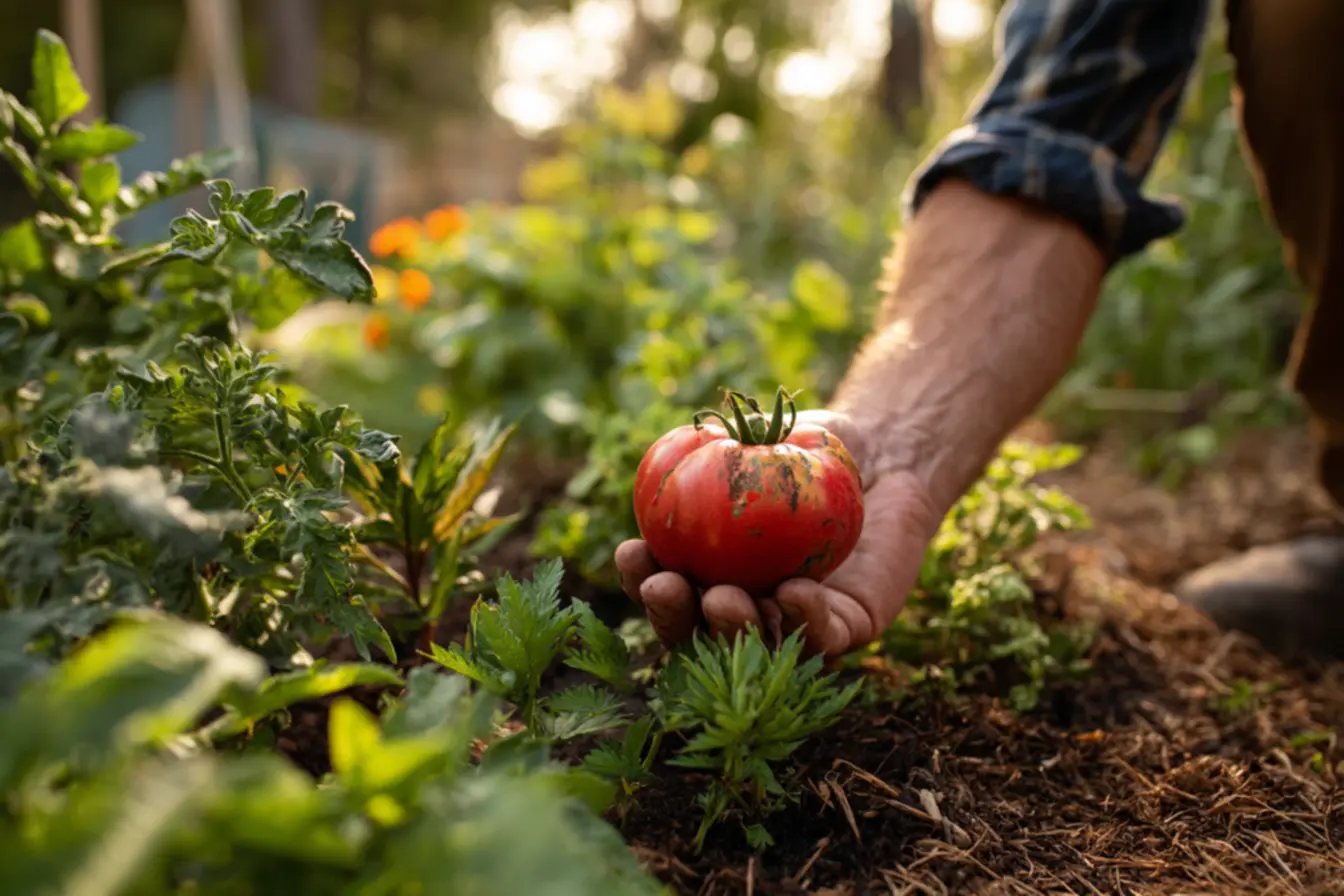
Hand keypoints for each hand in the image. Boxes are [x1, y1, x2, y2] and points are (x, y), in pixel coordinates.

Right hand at [613, 410, 944, 656]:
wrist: (885, 458)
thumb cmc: (809, 445)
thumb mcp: (763, 436)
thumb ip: (726, 443)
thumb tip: (691, 440)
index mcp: (709, 570)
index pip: (665, 586)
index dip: (642, 577)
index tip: (633, 551)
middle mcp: (746, 606)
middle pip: (699, 634)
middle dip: (675, 618)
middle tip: (666, 587)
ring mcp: (794, 624)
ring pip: (758, 650)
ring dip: (733, 630)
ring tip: (722, 599)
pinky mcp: (847, 627)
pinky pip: (823, 637)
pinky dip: (804, 621)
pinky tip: (793, 592)